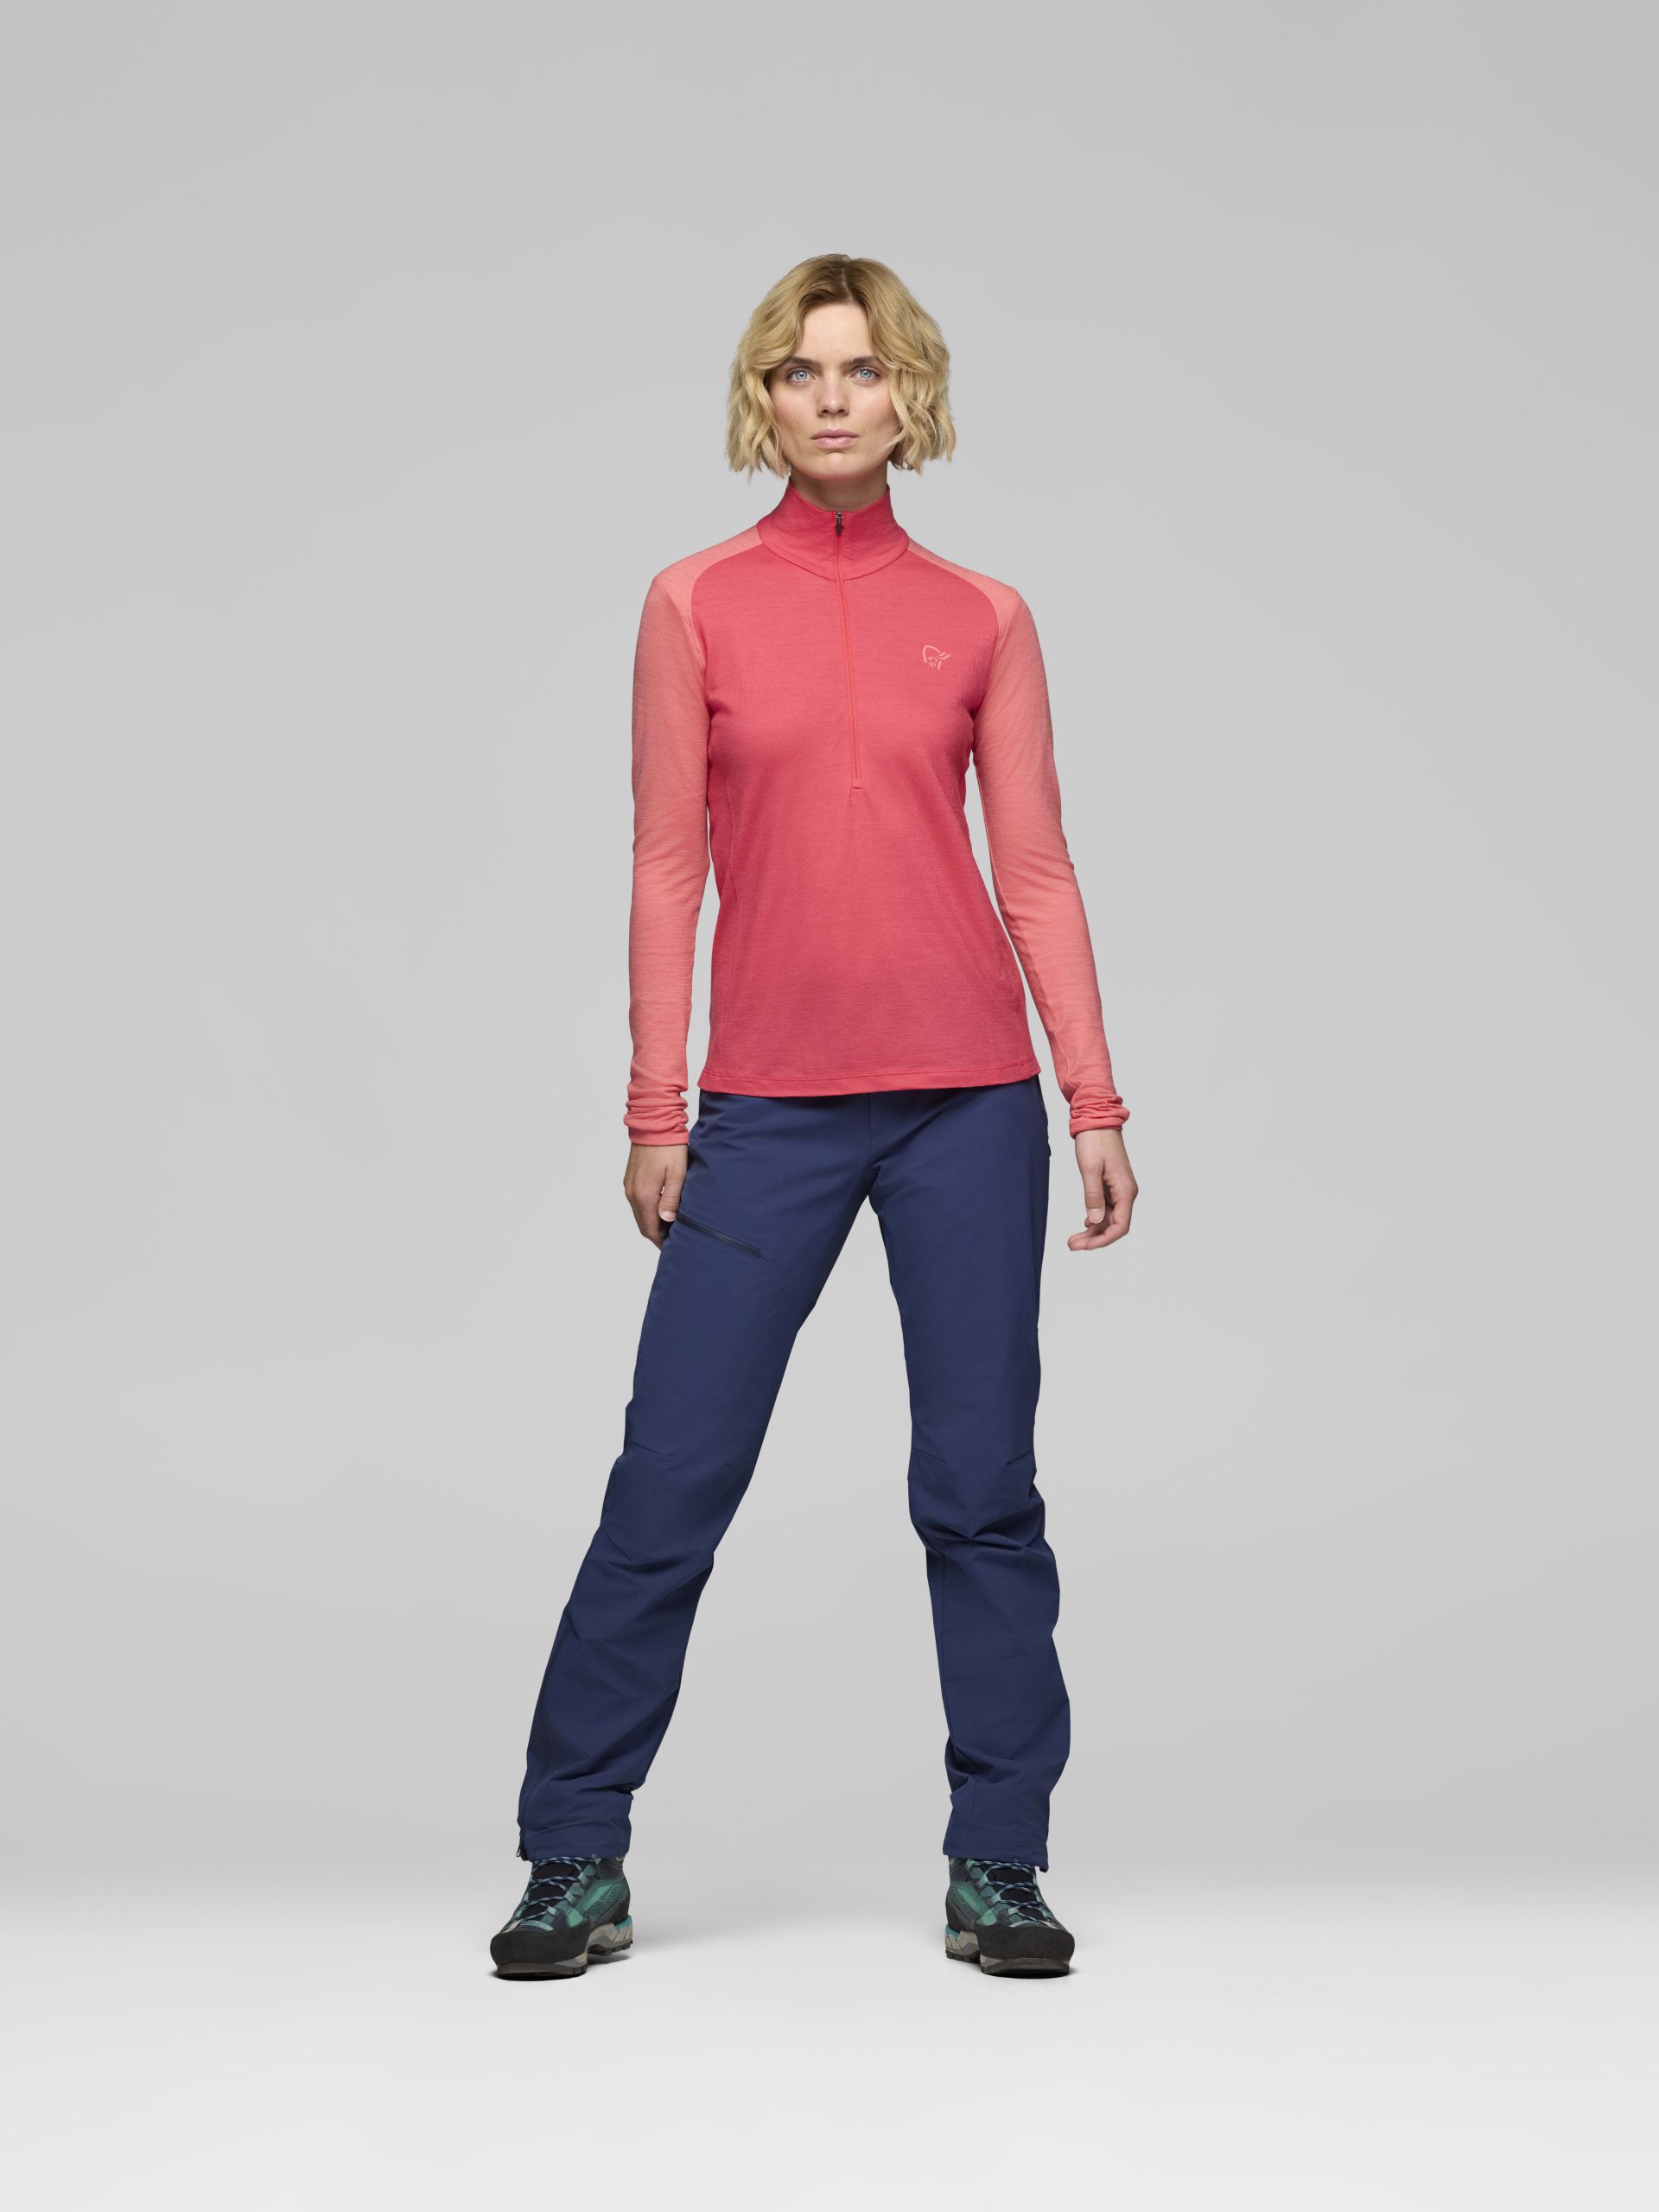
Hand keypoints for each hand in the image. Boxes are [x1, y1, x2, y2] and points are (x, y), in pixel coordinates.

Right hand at [624, 1142, 687, 1246]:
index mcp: (644, 1195)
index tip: (673, 1246)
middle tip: (673, 1239)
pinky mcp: (629, 1179)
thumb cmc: (670, 1148)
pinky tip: (660, 1208)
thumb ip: (671, 1200)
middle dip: (656, 1234)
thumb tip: (666, 1221)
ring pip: (639, 1214)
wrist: (653, 1123)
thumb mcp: (677, 1174)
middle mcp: (632, 1193)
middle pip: (642, 1225)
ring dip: (651, 1222)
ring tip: (669, 1225)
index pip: (650, 1229)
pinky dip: (646, 1211)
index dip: (661, 1241)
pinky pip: (636, 1202)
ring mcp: (629, 1186)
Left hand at [1067, 1127, 1136, 1251]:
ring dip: (1093, 1230)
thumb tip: (1094, 1221)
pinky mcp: (1112, 1185)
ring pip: (1109, 1218)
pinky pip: (1107, 1207)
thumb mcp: (1090, 1169)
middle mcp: (1126, 1192)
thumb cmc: (1095, 1141)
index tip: (1084, 1246)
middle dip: (1095, 1238)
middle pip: (1114, 1225)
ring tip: (1073, 1239)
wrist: (1097, 1119)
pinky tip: (1084, 1223)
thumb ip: (1092, 1196)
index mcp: (1125, 1191)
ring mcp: (1119, 1189)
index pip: (1120, 1226)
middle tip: (1072, 1245)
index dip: (1103, 1240)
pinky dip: (1095, 1218)